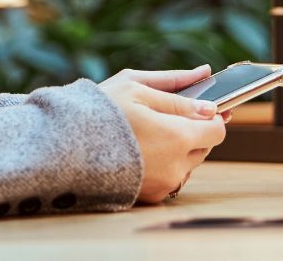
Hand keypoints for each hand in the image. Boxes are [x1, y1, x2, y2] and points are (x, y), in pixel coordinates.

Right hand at [99, 65, 228, 203]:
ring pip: (188, 163)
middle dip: (191, 131)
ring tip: (145, 136)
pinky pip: (170, 177)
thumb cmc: (99, 111)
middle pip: (204, 146)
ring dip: (177, 149)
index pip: (217, 129)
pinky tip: (139, 152)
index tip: (199, 109)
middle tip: (162, 118)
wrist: (65, 146)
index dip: (211, 116)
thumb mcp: (136, 87)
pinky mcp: (152, 196)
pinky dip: (162, 165)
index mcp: (177, 136)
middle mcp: (177, 165)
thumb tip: (207, 86)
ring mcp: (164, 183)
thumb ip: (177, 89)